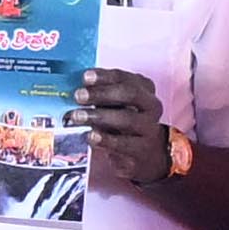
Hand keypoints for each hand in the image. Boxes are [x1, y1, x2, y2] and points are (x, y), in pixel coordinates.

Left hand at [74, 69, 172, 183]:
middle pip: (130, 94)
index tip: (85, 77)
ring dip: (98, 116)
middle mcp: (151, 106)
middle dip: (102, 93)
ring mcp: (149, 128)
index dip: (105, 76)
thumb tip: (79, 91)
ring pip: (127, 119)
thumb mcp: (115, 105)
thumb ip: (101, 96)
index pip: (125, 78)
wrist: (146, 153)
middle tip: (79, 96)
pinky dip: (105, 139)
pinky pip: (124, 144)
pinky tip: (90, 136)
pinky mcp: (142, 150)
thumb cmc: (125, 123)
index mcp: (144, 89)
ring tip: (77, 116)